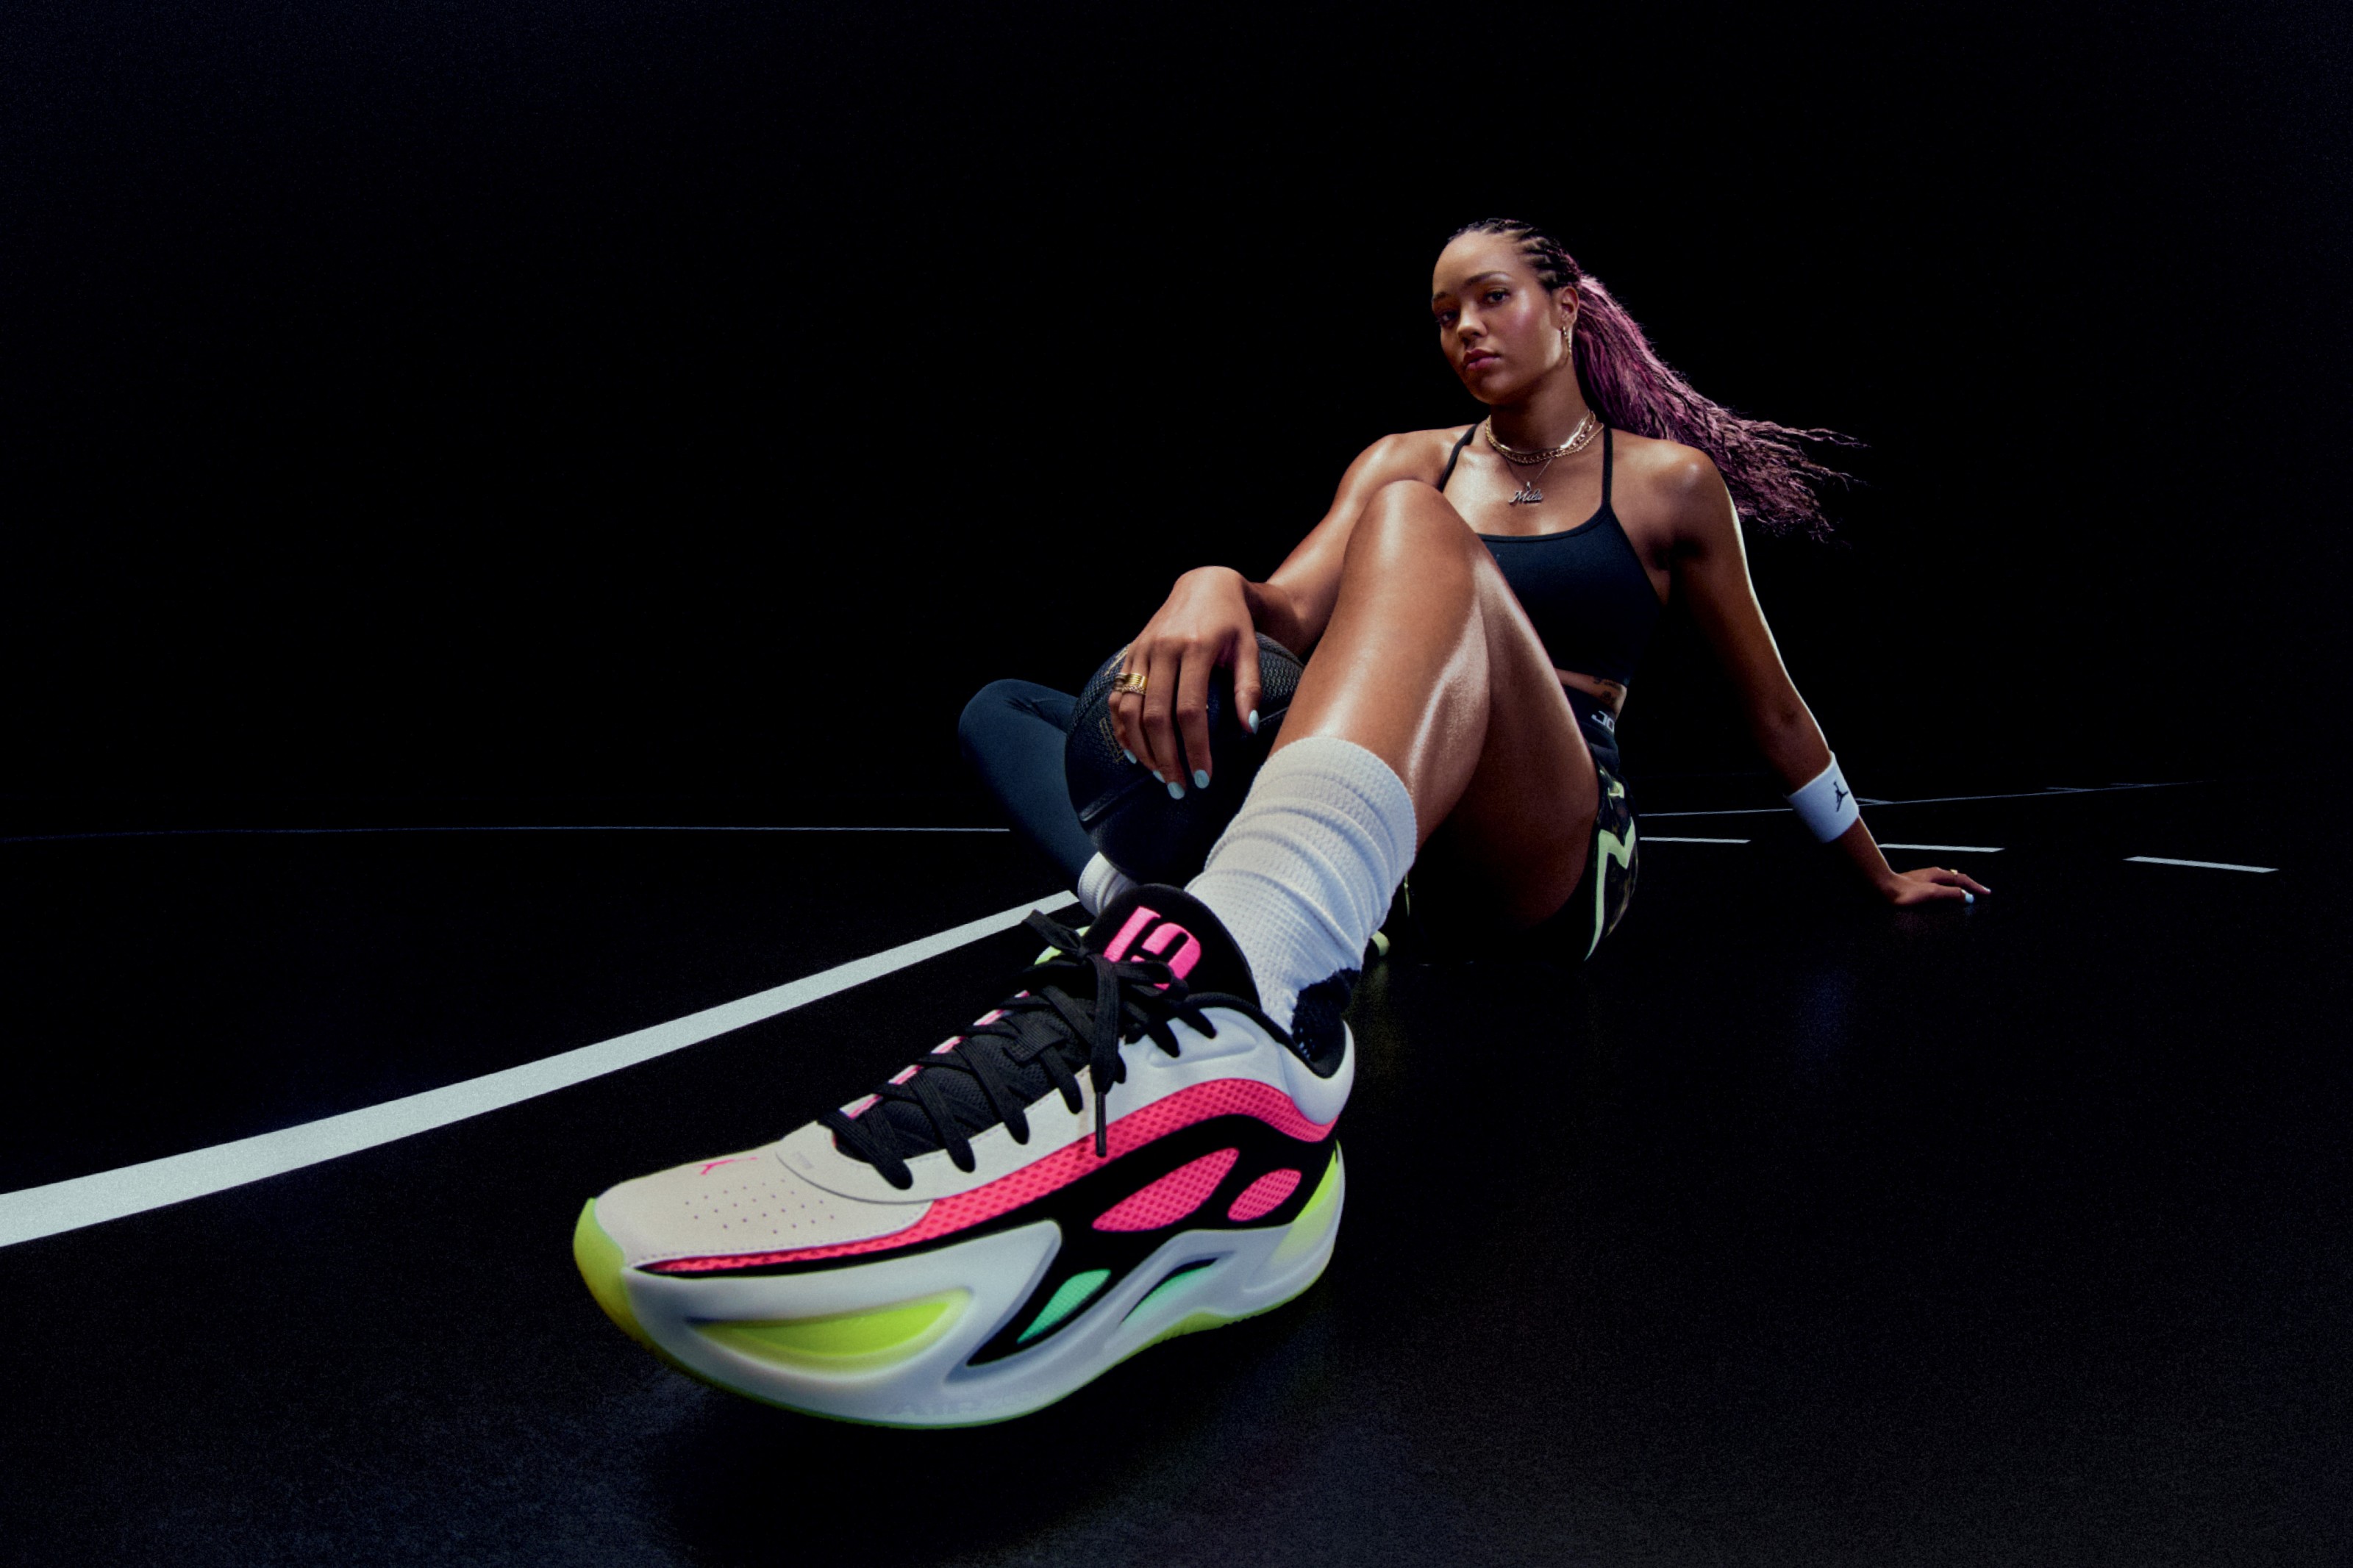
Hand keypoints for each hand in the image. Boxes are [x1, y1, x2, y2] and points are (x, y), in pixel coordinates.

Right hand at [1109, 566, 1261, 795]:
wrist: (1205, 584)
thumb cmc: (1233, 621)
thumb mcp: (1249, 649)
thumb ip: (1248, 687)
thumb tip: (1249, 728)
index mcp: (1195, 648)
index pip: (1190, 711)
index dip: (1195, 748)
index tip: (1203, 778)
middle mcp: (1163, 650)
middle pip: (1155, 717)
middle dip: (1166, 758)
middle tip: (1178, 788)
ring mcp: (1142, 651)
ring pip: (1131, 710)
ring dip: (1142, 749)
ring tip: (1159, 774)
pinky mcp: (1131, 654)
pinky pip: (1119, 697)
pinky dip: (1122, 728)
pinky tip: (1134, 752)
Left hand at [1878, 866, 1991, 905]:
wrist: (1883, 888)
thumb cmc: (1906, 891)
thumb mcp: (1932, 893)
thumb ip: (1951, 894)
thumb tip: (1968, 897)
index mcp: (1939, 875)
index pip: (1963, 880)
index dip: (1975, 887)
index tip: (1986, 893)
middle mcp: (1933, 874)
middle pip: (1956, 878)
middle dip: (1969, 885)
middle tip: (1979, 892)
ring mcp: (1924, 878)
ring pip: (1947, 880)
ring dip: (1958, 886)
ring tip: (1966, 892)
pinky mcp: (1916, 884)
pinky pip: (1938, 885)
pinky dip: (1947, 889)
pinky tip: (1943, 894)